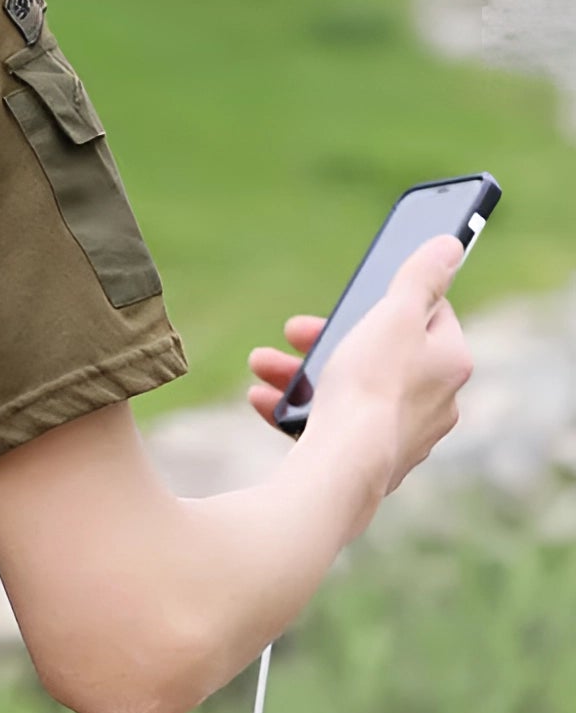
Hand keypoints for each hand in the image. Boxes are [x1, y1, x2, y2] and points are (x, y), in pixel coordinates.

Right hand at [248, 234, 473, 495]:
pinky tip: (265, 403)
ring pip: (349, 393)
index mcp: (450, 363)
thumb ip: (420, 277)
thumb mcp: (393, 314)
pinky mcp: (368, 465)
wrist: (342, 468)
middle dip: (326, 340)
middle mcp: (435, 404)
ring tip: (262, 365)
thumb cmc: (369, 388)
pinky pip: (332, 428)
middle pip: (379, 355)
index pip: (428, 316)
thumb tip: (450, 244)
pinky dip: (299, 412)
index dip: (386, 301)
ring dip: (301, 374)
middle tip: (292, 330)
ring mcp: (401, 438)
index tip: (353, 300)